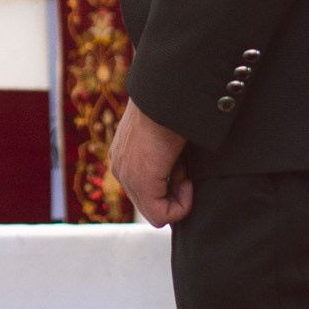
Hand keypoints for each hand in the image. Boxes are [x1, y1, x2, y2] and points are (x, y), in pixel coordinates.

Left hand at [109, 99, 192, 226]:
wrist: (168, 93)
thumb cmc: (173, 106)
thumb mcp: (164, 132)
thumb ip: (164, 155)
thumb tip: (180, 171)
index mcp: (124, 154)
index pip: (145, 188)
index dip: (171, 183)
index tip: (182, 162)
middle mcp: (120, 167)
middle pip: (150, 203)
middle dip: (174, 191)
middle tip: (185, 166)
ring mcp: (127, 176)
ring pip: (156, 211)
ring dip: (178, 195)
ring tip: (184, 167)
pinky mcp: (141, 183)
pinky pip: (161, 216)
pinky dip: (182, 205)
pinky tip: (188, 181)